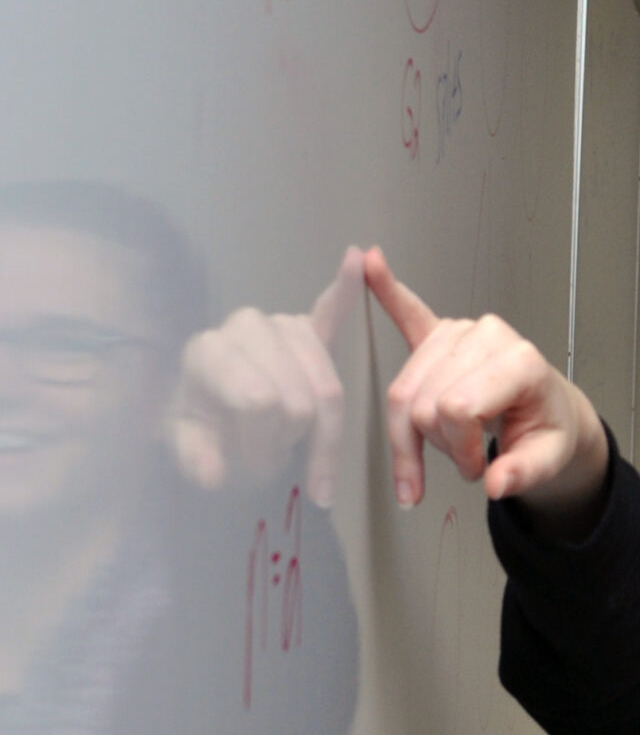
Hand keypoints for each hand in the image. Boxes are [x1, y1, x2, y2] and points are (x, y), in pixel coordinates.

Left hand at [166, 246, 361, 505]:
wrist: (208, 415)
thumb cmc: (202, 431)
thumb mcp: (186, 449)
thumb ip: (195, 460)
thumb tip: (213, 474)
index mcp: (209, 351)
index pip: (259, 401)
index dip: (261, 446)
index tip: (252, 469)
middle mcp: (246, 326)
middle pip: (299, 401)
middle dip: (291, 442)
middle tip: (270, 456)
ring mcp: (282, 326)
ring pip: (329, 390)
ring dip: (321, 431)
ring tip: (295, 443)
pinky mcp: (309, 329)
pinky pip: (332, 308)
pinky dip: (347, 287)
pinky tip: (358, 260)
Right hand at [364, 247, 608, 515]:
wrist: (550, 409)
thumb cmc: (547, 428)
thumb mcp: (549, 458)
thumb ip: (523, 474)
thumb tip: (496, 484)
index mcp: (519, 362)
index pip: (457, 407)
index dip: (460, 448)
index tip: (479, 468)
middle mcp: (486, 336)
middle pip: (425, 404)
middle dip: (441, 445)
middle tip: (470, 460)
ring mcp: (460, 332)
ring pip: (404, 392)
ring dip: (418, 431)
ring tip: (453, 444)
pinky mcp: (439, 334)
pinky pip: (407, 312)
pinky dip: (387, 290)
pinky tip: (369, 263)